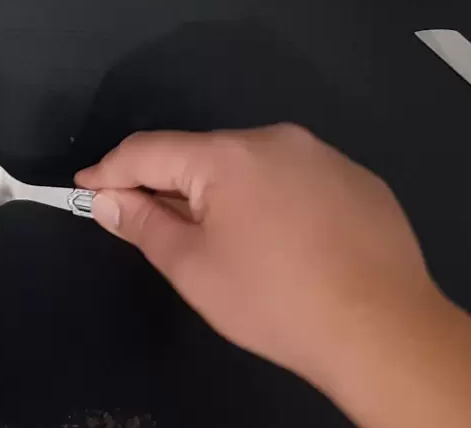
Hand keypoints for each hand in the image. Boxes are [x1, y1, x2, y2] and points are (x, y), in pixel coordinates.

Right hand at [78, 125, 470, 427]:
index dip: (109, 170)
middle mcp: (275, 140)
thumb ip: (143, 224)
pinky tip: (287, 247)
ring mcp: (325, 157)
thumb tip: (108, 198)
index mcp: (226, 156)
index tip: (85, 188)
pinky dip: (277, 204)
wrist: (385, 331)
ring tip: (231, 245)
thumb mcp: (193, 268)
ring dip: (228, 195)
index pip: (148, 150)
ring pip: (253, 168)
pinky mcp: (361, 182)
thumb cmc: (275, 301)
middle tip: (159, 230)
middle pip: (203, 156)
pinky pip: (299, 182)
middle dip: (174, 187)